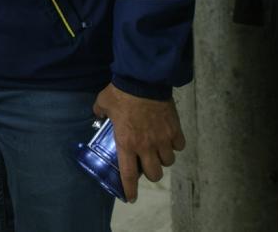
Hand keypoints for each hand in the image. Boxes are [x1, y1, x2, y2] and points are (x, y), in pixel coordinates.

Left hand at [93, 83, 184, 201]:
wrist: (143, 80)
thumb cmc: (121, 93)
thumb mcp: (103, 103)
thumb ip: (100, 112)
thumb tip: (98, 114)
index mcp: (127, 143)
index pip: (129, 175)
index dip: (130, 189)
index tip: (130, 198)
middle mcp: (146, 146)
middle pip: (154, 174)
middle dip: (150, 174)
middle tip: (146, 165)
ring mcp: (162, 139)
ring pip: (168, 162)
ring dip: (162, 159)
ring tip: (157, 150)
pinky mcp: (175, 130)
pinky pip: (179, 146)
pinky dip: (174, 145)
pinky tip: (168, 138)